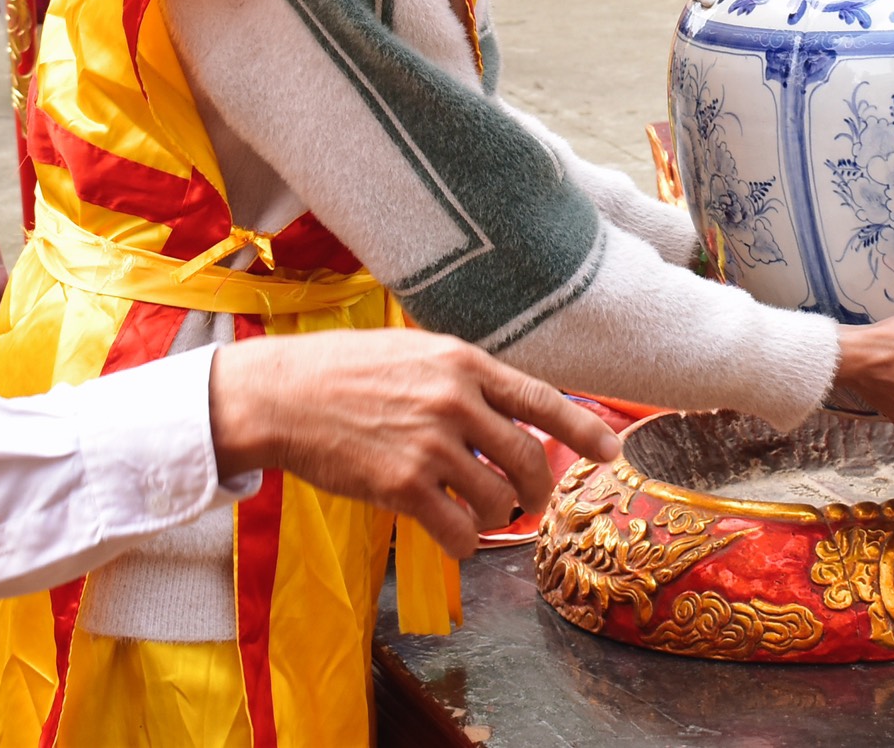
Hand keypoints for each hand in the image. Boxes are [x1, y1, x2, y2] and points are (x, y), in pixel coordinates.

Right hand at [207, 330, 620, 560]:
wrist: (282, 395)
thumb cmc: (345, 371)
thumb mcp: (417, 352)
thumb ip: (467, 379)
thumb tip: (513, 411)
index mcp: (464, 363)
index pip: (542, 400)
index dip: (584, 430)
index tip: (611, 451)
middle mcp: (456, 401)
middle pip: (529, 459)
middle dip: (538, 489)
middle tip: (530, 500)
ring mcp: (430, 445)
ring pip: (498, 500)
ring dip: (497, 516)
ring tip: (479, 512)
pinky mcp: (401, 487)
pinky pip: (459, 531)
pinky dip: (465, 541)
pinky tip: (453, 535)